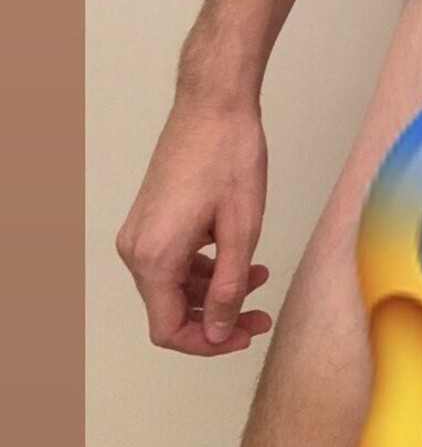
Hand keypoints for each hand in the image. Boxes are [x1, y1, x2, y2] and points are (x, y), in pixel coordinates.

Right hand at [117, 98, 272, 354]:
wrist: (213, 104)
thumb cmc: (230, 156)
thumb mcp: (241, 230)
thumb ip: (228, 288)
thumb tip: (216, 331)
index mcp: (154, 256)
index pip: (168, 329)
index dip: (208, 342)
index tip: (246, 333)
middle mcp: (135, 248)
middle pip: (169, 310)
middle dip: (216, 317)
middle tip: (261, 313)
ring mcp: (139, 231)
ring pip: (173, 285)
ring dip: (214, 291)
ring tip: (260, 278)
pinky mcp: (150, 217)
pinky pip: (172, 260)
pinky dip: (203, 267)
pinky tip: (239, 257)